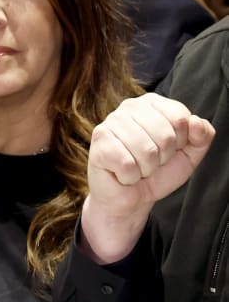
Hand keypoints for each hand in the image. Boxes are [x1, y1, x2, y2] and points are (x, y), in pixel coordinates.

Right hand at [82, 93, 213, 262]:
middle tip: (150, 161)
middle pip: (165, 136)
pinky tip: (122, 173)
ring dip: (146, 169)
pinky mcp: (99, 142)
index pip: (180, 118)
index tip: (168, 150)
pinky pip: (127, 164)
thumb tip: (196, 122)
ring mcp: (110, 123)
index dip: (181, 142)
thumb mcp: (189, 154)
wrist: (131, 198)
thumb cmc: (158, 172)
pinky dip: (130, 177)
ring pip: (147, 151)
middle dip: (163, 158)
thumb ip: (203, 136)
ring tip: (137, 168)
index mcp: (153, 103)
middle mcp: (129, 107)